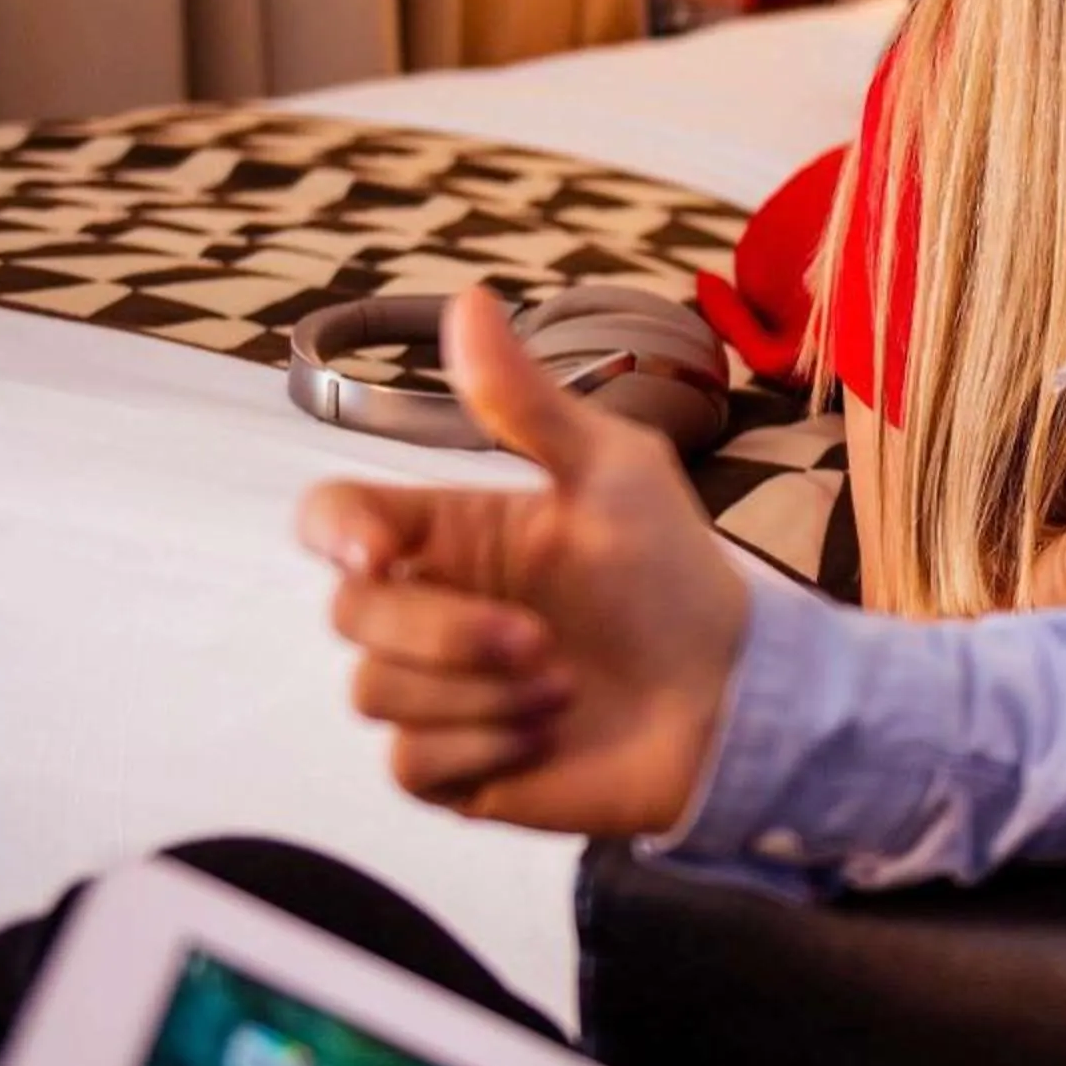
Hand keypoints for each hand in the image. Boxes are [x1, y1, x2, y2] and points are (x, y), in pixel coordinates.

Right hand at [296, 287, 748, 834]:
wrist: (731, 696)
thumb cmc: (676, 576)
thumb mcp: (614, 472)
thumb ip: (528, 401)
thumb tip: (468, 298)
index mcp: (452, 532)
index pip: (335, 520)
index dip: (334, 534)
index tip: (382, 556)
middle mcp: (430, 608)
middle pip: (350, 613)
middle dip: (447, 633)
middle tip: (547, 643)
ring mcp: (436, 691)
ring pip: (375, 693)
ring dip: (482, 694)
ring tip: (570, 687)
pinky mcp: (453, 768)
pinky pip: (409, 764)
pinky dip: (484, 748)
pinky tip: (551, 734)